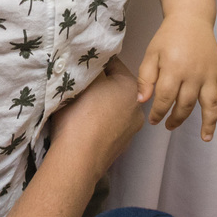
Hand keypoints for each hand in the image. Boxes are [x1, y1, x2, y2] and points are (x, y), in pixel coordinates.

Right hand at [5, 58, 142, 216]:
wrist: (79, 157)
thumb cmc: (80, 112)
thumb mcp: (81, 79)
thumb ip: (89, 65)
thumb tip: (90, 58)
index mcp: (131, 86)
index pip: (113, 63)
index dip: (94, 61)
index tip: (80, 65)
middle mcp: (138, 107)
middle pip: (115, 87)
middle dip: (100, 84)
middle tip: (79, 85)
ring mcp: (132, 129)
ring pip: (114, 107)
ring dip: (101, 104)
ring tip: (81, 107)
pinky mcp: (122, 146)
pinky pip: (110, 126)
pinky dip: (101, 123)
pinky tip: (85, 126)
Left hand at [137, 15, 216, 140]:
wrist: (190, 19)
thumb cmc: (167, 37)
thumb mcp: (151, 54)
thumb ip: (145, 77)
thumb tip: (142, 101)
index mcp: (174, 69)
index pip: (166, 99)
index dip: (158, 112)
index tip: (153, 120)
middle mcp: (194, 75)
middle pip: (186, 104)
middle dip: (176, 118)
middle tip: (168, 126)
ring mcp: (209, 74)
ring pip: (210, 104)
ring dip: (209, 123)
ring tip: (205, 137)